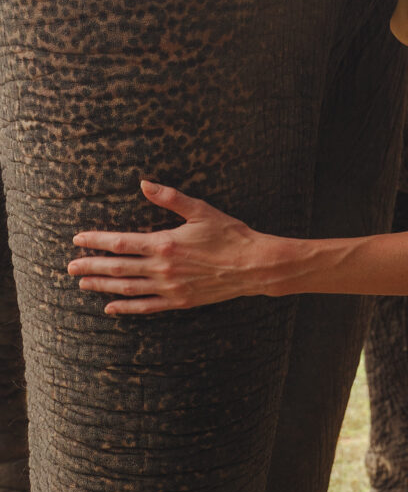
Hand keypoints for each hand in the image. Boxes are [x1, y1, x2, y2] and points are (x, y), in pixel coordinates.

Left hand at [67, 179, 294, 313]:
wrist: (253, 265)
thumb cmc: (229, 234)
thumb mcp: (200, 210)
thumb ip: (169, 198)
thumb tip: (144, 183)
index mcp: (164, 243)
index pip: (121, 243)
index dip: (96, 242)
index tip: (78, 240)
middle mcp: (163, 268)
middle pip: (118, 268)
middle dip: (91, 267)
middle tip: (70, 267)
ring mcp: (170, 287)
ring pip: (128, 289)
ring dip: (103, 287)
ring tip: (83, 284)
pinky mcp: (180, 301)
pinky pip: (147, 306)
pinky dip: (127, 308)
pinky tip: (110, 308)